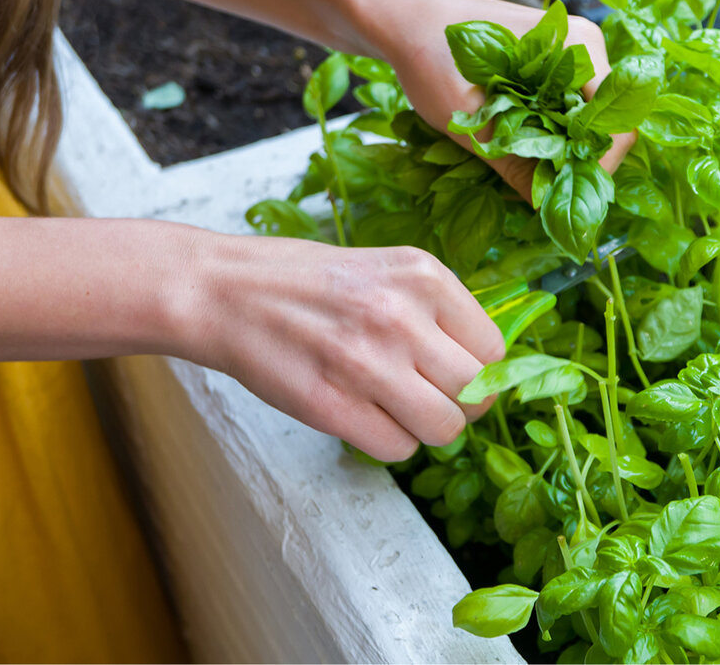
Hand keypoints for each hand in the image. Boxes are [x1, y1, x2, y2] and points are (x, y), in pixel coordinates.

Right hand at [184, 234, 504, 461]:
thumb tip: (486, 367)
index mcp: (424, 277)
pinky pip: (398, 448)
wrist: (225, 291)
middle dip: (460, 405)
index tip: (456, 373)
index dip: (480, 370)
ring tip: (398, 407)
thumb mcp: (388, 270)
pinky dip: (389, 442)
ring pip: (444, 429)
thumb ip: (438, 312)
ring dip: (426, 428)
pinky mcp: (332, 406)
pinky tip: (365, 415)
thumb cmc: (310, 283)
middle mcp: (401, 317)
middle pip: (475, 393)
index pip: (493, 349)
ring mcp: (367, 363)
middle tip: (430, 397)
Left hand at [367, 0, 635, 197]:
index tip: (562, 192)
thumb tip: (547, 208)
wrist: (404, 21)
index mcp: (577, 47)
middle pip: (607, 124)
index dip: (596, 168)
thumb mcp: (468, 119)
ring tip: (530, 171)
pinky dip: (552, 136)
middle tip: (543, 189)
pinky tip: (523, 149)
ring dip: (563, 151)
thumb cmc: (430, 56)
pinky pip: (569, 110)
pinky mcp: (554, 65)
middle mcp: (584, 47)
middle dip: (578, 162)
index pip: (616, 124)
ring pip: (587, 121)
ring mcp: (571, 54)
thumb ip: (513, 162)